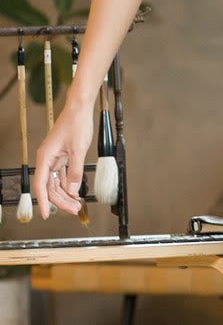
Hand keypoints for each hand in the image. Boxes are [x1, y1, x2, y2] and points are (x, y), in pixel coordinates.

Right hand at [34, 100, 93, 218]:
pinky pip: (62, 175)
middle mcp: (47, 159)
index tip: (45, 214)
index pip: (42, 185)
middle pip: (50, 187)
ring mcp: (54, 159)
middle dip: (61, 200)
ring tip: (77, 205)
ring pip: (56, 183)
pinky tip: (75, 193)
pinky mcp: (62, 157)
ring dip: (65, 195)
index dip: (43, 202)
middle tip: (74, 210)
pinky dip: (68, 185)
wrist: (79, 110)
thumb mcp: (78, 150)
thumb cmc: (76, 125)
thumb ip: (75, 171)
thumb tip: (72, 190)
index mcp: (46, 157)